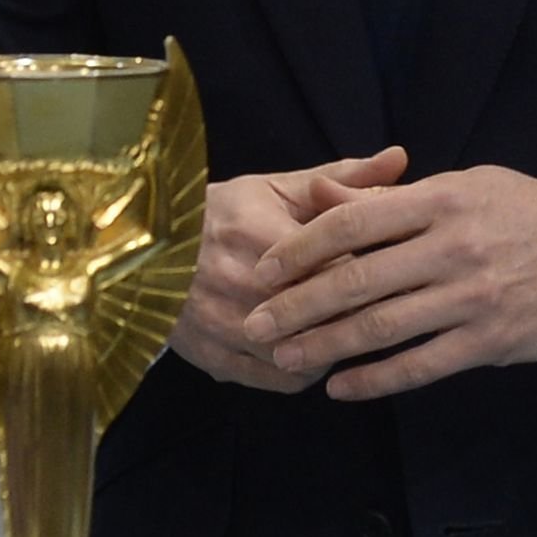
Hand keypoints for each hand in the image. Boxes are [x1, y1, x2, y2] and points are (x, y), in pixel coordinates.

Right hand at [171, 148, 409, 390]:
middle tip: (383, 305)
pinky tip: (307, 350)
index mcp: (266, 237)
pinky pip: (281, 378)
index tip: (396, 270)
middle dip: (362, 311)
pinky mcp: (217, 359)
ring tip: (341, 329)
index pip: (350, 265)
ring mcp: (230, 329)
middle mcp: (247, 288)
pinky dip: (301, 368)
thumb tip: (400, 158)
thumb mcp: (274, 187)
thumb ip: (340, 178)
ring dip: (331, 345)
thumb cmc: (215, 213)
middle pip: (332, 315)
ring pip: (309, 353)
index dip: (381, 270)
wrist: (136, 248)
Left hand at [239, 166, 536, 401]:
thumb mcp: (460, 186)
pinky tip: (342, 386)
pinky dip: (377, 379)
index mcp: (439, 202)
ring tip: (284, 359)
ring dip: (325, 346)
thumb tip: (315, 194)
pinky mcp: (491, 341)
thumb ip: (387, 197)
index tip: (262, 269)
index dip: (299, 248)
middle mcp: (451, 249)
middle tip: (254, 325)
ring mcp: (471, 298)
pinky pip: (422, 364)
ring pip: (382, 327)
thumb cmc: (524, 211)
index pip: (351, 223)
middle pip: (356, 280)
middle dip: (297, 306)